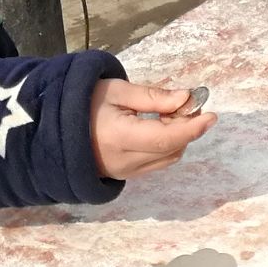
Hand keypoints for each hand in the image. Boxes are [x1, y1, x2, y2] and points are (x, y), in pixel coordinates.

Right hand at [90, 79, 213, 179]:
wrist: (56, 129)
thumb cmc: (86, 103)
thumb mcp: (118, 90)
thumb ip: (153, 97)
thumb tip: (186, 99)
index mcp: (118, 137)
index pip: (165, 138)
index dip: (192, 128)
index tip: (211, 115)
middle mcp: (124, 161)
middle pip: (171, 150)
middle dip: (187, 128)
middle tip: (187, 103)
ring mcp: (125, 172)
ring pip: (167, 159)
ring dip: (178, 138)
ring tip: (170, 113)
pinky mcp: (125, 176)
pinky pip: (156, 163)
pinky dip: (167, 146)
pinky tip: (160, 127)